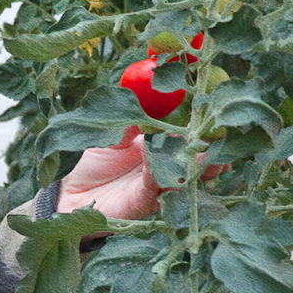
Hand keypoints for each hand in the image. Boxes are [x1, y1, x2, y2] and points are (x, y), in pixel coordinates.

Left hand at [57, 128, 226, 219]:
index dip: (202, 126)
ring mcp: (155, 187)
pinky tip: (161, 159)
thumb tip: (146, 88)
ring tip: (208, 152)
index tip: (215, 112)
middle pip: (195, 159)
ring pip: (183, 177)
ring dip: (197, 165)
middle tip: (222, 135)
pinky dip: (159, 172)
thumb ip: (130, 117)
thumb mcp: (110, 132)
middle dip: (210, 148)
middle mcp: (162, 168)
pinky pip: (155, 186)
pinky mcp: (142, 203)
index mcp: (157, 147)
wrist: (69, 194)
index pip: (186, 136)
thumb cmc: (90, 162)